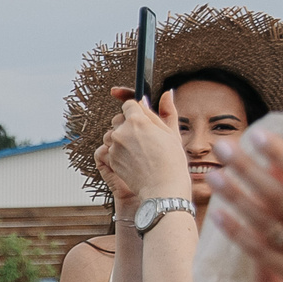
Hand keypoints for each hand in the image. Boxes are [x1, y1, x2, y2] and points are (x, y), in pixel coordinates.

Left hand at [97, 90, 194, 206]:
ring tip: (140, 150)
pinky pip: (111, 150)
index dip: (136, 110)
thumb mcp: (172, 132)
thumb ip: (166, 111)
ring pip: (113, 135)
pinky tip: (134, 160)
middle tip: (144, 137)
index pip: (129, 104)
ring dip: (122, 139)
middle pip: (118, 119)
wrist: (162, 187)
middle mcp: (121, 132)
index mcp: (138, 121)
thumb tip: (167, 93)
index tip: (141, 116)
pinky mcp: (110, 159)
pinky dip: (120, 152)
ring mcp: (114, 147)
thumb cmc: (171, 161)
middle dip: (128, 124)